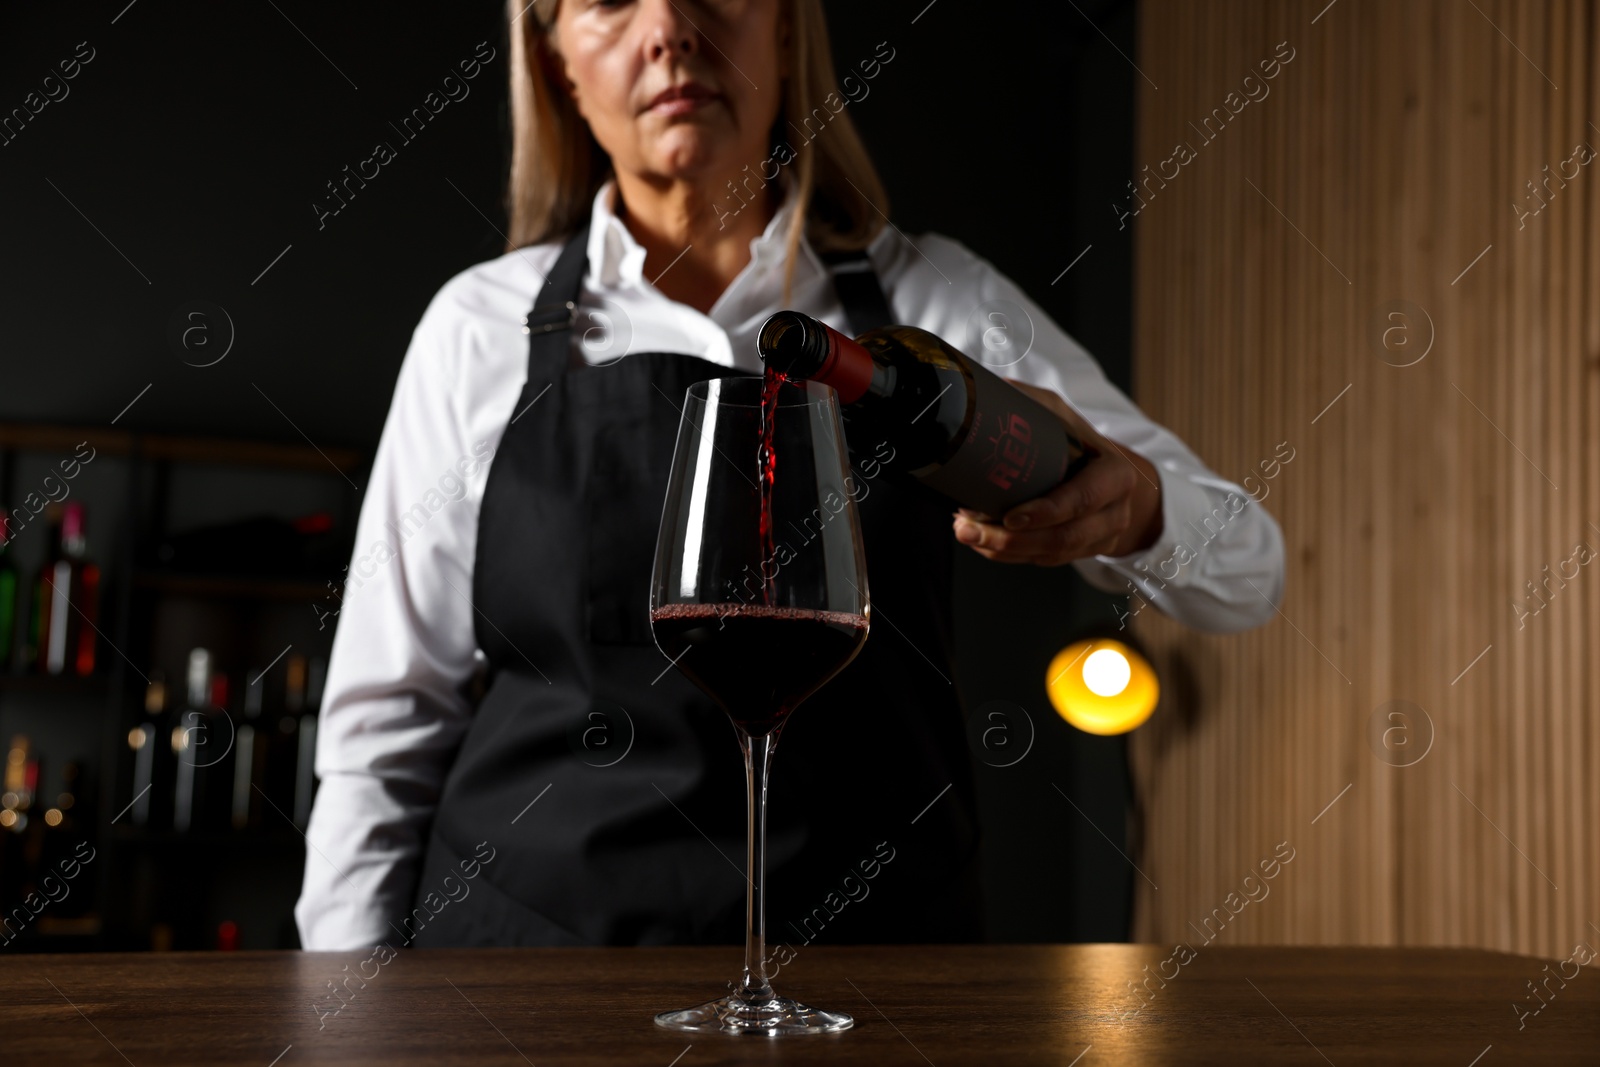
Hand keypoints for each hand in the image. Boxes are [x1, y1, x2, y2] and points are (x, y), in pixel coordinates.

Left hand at [951, 380, 1163, 565]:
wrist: (1110, 473)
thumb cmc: (1078, 440)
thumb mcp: (1058, 412)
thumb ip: (1028, 403)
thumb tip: (983, 390)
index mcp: (1115, 475)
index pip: (1084, 500)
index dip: (1047, 512)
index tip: (1011, 516)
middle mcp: (1114, 511)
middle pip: (1064, 538)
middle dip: (1013, 540)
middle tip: (970, 530)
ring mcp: (1100, 536)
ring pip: (1051, 555)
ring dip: (1005, 550)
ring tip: (968, 535)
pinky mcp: (1081, 552)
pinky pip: (1045, 561)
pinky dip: (1010, 555)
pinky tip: (984, 544)